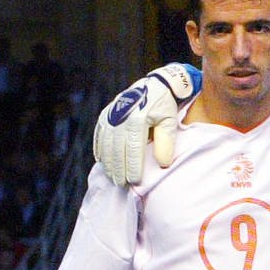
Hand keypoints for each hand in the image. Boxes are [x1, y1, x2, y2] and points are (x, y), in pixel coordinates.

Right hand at [91, 64, 194, 184]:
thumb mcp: (170, 122)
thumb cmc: (165, 106)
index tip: (134, 181)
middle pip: (117, 149)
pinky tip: (101, 162)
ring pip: (106, 144)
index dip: (132, 166)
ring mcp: (110, 116)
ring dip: (108, 162)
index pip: (133, 149)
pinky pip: (99, 135)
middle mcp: (120, 117)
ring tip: (112, 177)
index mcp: (137, 119)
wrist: (155, 85)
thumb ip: (166, 142)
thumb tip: (163, 164)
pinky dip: (100, 149)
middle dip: (118, 168)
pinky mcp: (105, 115)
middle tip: (121, 184)